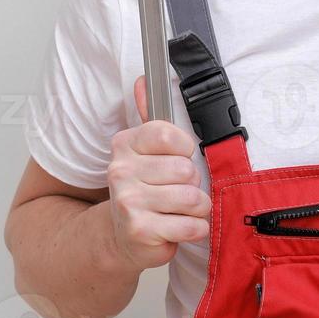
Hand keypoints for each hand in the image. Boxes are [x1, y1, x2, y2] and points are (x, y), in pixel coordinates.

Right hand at [103, 76, 210, 270]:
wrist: (122, 237)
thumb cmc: (143, 189)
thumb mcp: (144, 151)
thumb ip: (147, 115)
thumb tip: (143, 80)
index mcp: (124, 145)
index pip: (169, 135)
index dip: (184, 148)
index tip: (179, 157)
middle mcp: (121, 171)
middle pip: (186, 169)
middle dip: (192, 184)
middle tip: (176, 191)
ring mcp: (129, 202)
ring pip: (192, 198)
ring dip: (196, 208)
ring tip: (180, 210)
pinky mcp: (141, 231)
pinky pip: (192, 225)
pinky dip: (195, 229)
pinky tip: (178, 227)